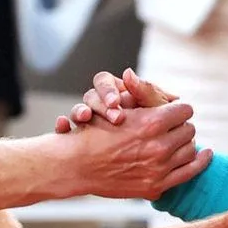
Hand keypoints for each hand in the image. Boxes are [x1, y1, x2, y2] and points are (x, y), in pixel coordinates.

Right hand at [56, 68, 176, 131]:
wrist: (160, 155)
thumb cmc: (164, 127)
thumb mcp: (159, 110)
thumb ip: (148, 92)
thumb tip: (128, 72)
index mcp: (118, 91)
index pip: (104, 81)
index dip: (107, 90)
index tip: (115, 102)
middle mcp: (102, 104)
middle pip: (90, 96)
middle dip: (99, 106)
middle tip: (112, 118)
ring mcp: (92, 122)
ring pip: (78, 112)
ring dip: (79, 112)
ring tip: (85, 119)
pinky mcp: (82, 139)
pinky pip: (66, 131)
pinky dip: (63, 127)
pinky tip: (63, 128)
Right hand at [61, 100, 211, 198]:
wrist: (76, 166)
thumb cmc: (94, 134)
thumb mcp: (119, 109)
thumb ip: (145, 98)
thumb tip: (171, 96)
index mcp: (151, 123)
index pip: (184, 110)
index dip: (178, 109)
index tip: (173, 111)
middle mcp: (159, 147)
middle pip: (189, 129)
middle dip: (181, 125)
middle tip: (172, 126)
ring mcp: (159, 169)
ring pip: (191, 149)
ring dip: (185, 142)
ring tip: (177, 139)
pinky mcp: (156, 186)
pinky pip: (190, 172)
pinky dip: (201, 161)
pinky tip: (206, 153)